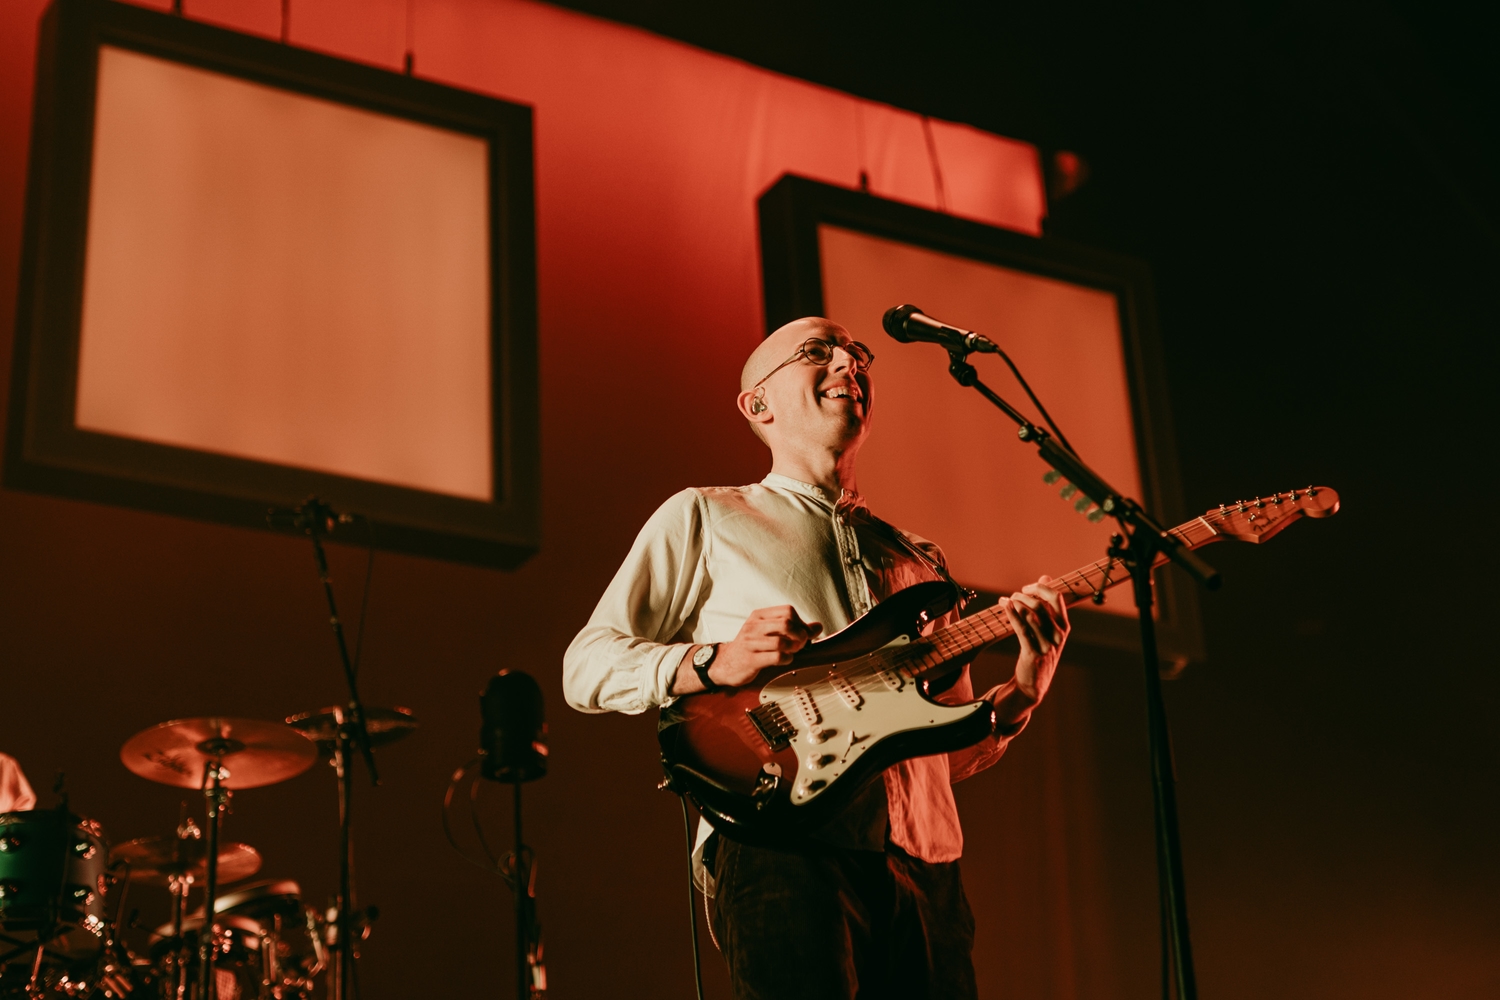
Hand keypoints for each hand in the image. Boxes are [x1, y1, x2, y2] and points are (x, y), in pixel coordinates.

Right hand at [713, 606, 821, 686]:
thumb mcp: (769, 633)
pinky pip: (776, 657)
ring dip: (793, 648)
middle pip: (786, 623)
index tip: (803, 634)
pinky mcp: (751, 659)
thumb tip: (818, 626)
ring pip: (782, 641)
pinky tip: (785, 659)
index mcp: (759, 616)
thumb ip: (793, 629)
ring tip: (792, 652)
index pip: (787, 611)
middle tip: (800, 644)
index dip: (801, 623)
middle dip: (800, 635)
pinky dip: (787, 659)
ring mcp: (751, 643)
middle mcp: (754, 626)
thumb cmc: (750, 647)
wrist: (725, 664)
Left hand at [1002, 574, 1069, 703]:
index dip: (1040, 587)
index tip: (1027, 587)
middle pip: (1040, 605)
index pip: (1056, 598)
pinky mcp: (1033, 653)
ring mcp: (1047, 645)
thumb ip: (1048, 605)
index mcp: (1064, 627)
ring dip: (1015, 604)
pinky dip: (1012, 614)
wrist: (1034, 684)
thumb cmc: (1040, 651)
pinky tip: (1004, 607)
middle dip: (1023, 596)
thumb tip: (1045, 577)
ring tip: (1005, 601)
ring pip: (1030, 615)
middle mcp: (1058, 635)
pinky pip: (1021, 629)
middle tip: (1012, 596)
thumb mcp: (1048, 629)